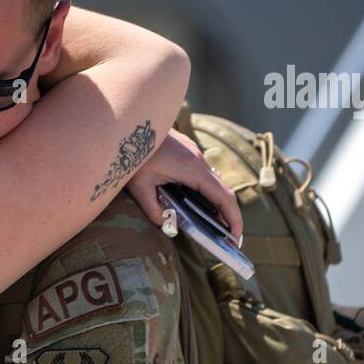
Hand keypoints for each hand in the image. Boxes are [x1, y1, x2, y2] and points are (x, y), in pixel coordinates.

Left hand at [126, 130, 243, 243]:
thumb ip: (152, 209)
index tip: (236, 237)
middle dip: (228, 215)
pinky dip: (206, 192)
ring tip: (214, 225)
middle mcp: (198, 161)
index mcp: (192, 170)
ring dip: (217, 203)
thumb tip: (165, 225)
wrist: (127, 125)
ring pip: (213, 182)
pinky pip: (203, 175)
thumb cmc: (131, 153)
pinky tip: (196, 204)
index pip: (223, 197)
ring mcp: (194, 154)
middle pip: (223, 191)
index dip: (233, 218)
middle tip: (228, 238)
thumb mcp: (139, 186)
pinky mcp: (187, 152)